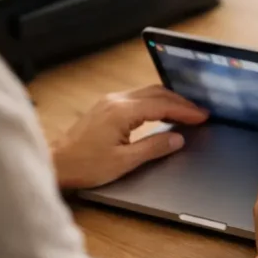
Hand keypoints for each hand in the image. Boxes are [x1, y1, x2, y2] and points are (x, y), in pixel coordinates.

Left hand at [51, 85, 208, 189]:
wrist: (55, 163)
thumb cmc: (84, 165)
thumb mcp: (124, 161)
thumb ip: (154, 147)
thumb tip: (177, 139)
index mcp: (121, 112)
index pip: (162, 105)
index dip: (185, 110)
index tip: (202, 116)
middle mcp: (115, 101)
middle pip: (156, 93)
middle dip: (181, 101)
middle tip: (200, 112)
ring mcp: (109, 101)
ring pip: (147, 92)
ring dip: (169, 100)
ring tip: (186, 111)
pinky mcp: (105, 106)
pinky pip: (137, 97)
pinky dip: (156, 102)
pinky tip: (163, 111)